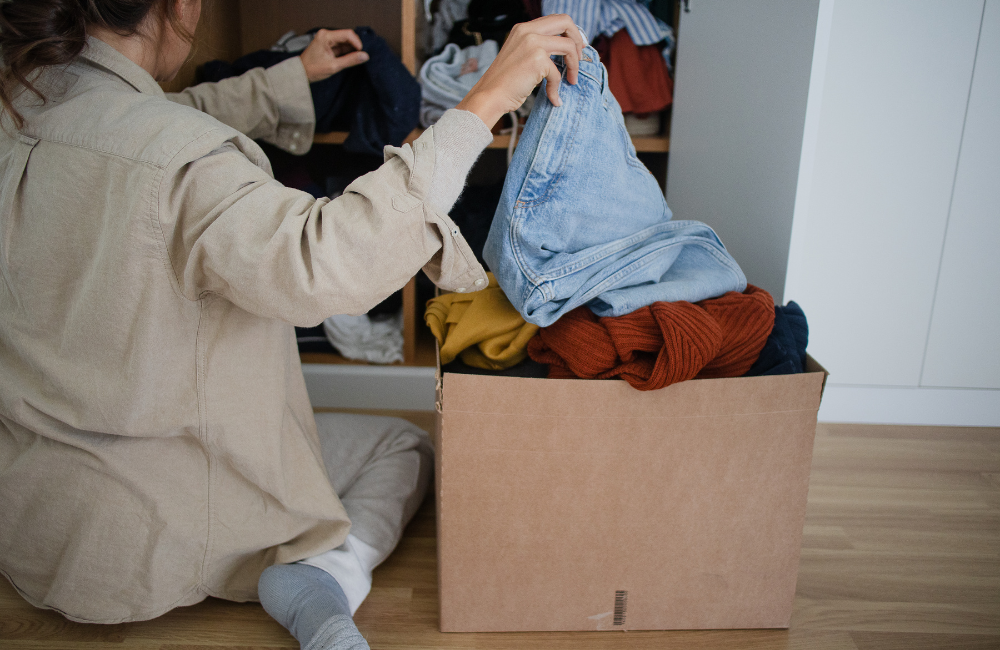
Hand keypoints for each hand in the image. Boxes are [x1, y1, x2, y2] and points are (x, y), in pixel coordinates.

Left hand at [299, 29, 368, 82]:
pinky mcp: (328, 45)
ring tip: (355, 60)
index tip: (362, 53)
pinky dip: (347, 52)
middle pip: (347, 36)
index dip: (357, 43)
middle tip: (360, 58)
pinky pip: (341, 46)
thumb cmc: (313, 69)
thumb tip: (365, 56)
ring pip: (345, 42)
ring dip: (352, 50)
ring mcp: (327, 39)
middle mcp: (327, 35)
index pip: (348, 34)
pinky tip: (350, 59)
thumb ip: (350, 60)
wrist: (300, 73)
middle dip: (355, 46)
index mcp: (326, 36)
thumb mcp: (333, 66)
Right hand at [456, 15, 585, 128]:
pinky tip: (554, 98)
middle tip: (580, 58)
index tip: (576, 48)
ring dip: (574, 65)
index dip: (570, 32)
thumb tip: (563, 49)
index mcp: (523, 28)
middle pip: (566, 22)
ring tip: (571, 80)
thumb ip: (537, 47)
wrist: (490, 96)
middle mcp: (528, 31)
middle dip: (578, 40)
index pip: (556, 20)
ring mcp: (533, 44)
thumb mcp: (519, 54)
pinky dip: (557, 88)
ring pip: (569, 47)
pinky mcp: (537, 60)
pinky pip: (558, 73)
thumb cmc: (504, 82)